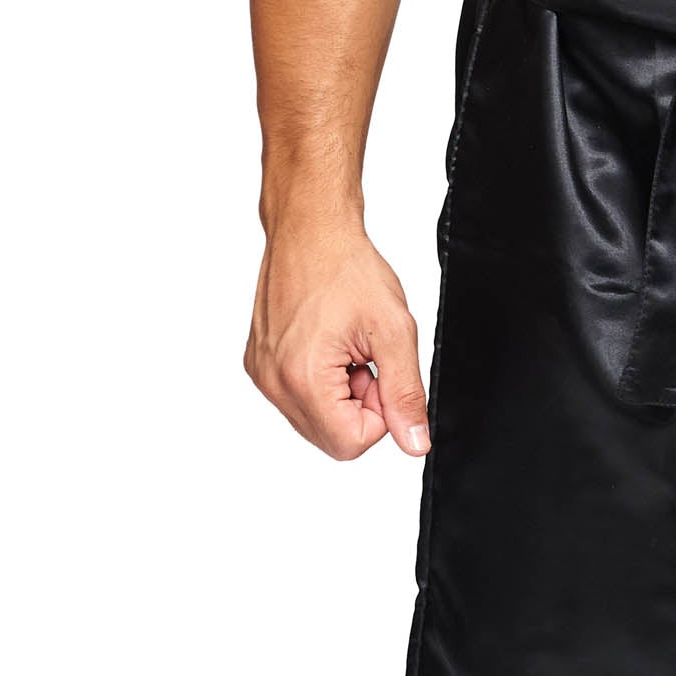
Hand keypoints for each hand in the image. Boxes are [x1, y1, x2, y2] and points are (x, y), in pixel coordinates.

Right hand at [245, 221, 429, 460]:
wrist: (311, 230)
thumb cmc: (347, 268)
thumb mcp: (393, 330)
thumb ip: (405, 393)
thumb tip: (415, 443)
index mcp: (302, 378)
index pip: (351, 444)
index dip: (381, 414)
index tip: (381, 373)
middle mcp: (273, 382)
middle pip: (331, 436)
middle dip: (360, 404)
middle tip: (366, 357)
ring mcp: (262, 374)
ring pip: (316, 418)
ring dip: (341, 392)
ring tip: (348, 347)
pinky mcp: (259, 364)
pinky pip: (297, 396)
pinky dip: (321, 379)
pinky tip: (328, 343)